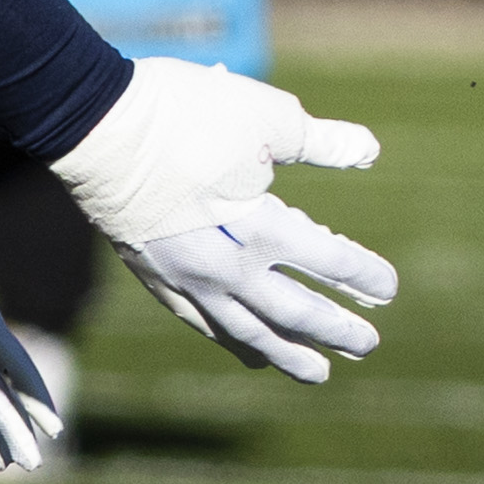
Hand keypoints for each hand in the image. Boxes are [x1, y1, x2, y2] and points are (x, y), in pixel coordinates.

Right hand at [49, 57, 397, 382]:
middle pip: (289, 312)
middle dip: (332, 331)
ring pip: (243, 331)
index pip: (324, 260)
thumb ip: (320, 140)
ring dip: (284, 354)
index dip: (360, 275)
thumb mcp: (263, 113)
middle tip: (367, 346)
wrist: (95, 123)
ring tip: (316, 372)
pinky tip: (247, 350)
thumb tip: (370, 150)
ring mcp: (184, 279)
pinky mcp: (154, 276)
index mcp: (257, 227)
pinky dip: (232, 341)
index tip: (389, 289)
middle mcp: (223, 267)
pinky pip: (201, 323)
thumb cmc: (184, 110)